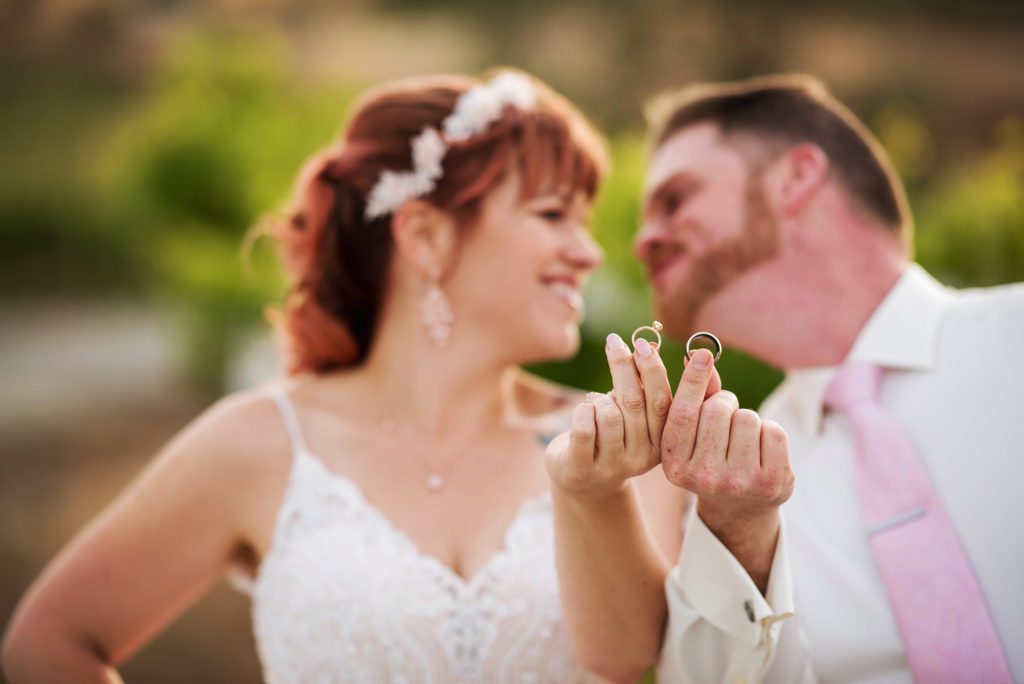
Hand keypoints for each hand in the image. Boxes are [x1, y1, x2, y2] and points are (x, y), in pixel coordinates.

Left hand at [546, 332, 688, 498]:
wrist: (583, 480)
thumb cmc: (611, 437)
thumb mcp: (633, 417)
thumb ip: (643, 389)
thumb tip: (647, 346)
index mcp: (662, 442)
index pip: (663, 402)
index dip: (653, 370)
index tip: (643, 343)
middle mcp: (643, 458)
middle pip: (635, 402)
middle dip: (624, 367)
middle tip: (615, 342)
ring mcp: (614, 466)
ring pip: (609, 415)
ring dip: (599, 399)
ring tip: (594, 402)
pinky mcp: (584, 469)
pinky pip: (584, 428)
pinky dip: (581, 410)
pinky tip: (583, 411)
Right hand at [661, 348, 793, 568]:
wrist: (740, 509)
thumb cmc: (712, 461)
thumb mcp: (694, 436)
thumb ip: (696, 399)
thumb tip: (698, 356)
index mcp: (674, 464)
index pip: (682, 413)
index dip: (693, 380)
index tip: (703, 354)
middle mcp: (702, 476)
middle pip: (717, 409)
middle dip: (725, 404)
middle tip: (726, 420)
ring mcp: (737, 481)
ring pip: (746, 417)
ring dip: (747, 420)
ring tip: (742, 441)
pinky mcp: (769, 482)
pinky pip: (772, 431)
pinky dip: (770, 432)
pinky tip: (761, 450)